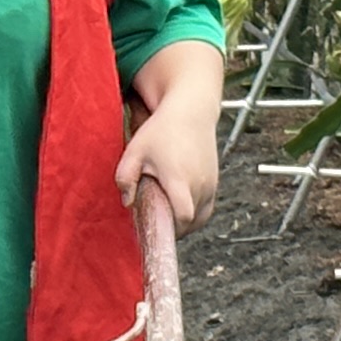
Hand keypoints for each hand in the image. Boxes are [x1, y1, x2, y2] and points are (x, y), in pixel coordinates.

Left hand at [116, 97, 219, 231]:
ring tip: (166, 214)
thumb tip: (127, 202)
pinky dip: (194, 216)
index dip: (170, 228)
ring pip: (199, 220)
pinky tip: (178, 209)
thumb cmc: (162, 130)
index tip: (154, 225)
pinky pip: (206, 211)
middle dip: (171, 227)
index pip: (183, 217)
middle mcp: (199, 184)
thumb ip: (125, 178)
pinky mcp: (215, 184)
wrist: (191, 112)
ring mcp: (210, 185)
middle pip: (190, 223)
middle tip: (154, 219)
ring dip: (183, 223)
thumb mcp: (135, 151)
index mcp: (179, 179)